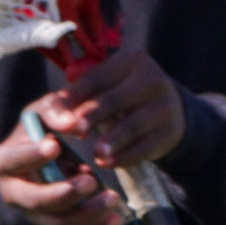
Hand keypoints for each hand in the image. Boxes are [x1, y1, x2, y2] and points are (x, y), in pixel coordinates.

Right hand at [0, 99, 122, 224]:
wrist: (37, 160)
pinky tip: (117, 219)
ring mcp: (38, 215)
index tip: (54, 145)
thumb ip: (56, 110)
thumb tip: (76, 123)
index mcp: (6, 162)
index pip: (13, 161)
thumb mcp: (42, 112)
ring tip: (113, 197)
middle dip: (66, 194)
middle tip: (91, 180)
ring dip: (89, 215)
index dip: (32, 156)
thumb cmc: (40, 130)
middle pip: (38, 202)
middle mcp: (18, 194)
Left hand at [58, 45, 185, 171]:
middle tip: (76, 129)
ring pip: (132, 125)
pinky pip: (144, 147)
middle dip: (93, 116)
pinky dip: (125, 157)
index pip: (96, 78)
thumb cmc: (123, 97)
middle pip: (115, 100)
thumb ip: (80, 96)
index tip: (57, 115)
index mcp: (131, 60)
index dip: (74, 97)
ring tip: (95, 153)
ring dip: (112, 140)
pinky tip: (108, 163)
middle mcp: (151, 79)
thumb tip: (57, 115)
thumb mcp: (106, 87)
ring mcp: (164, 106)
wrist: (167, 113)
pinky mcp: (168, 132)